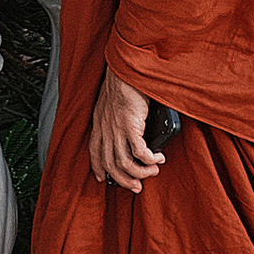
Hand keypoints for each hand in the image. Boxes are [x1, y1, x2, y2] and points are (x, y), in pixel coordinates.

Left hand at [89, 68, 166, 190]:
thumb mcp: (111, 101)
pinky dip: (150, 160)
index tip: (102, 178)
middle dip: (124, 180)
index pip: (94, 152)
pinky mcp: (130, 126)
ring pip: (125, 163)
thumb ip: (116, 116)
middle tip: (137, 186)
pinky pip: (140, 152)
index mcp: (99, 123)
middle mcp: (105, 129)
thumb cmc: (122, 80)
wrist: (125, 67)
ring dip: (141, 172)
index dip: (97, 168)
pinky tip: (159, 158)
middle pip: (110, 165)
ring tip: (153, 171)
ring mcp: (116, 129)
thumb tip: (130, 127)